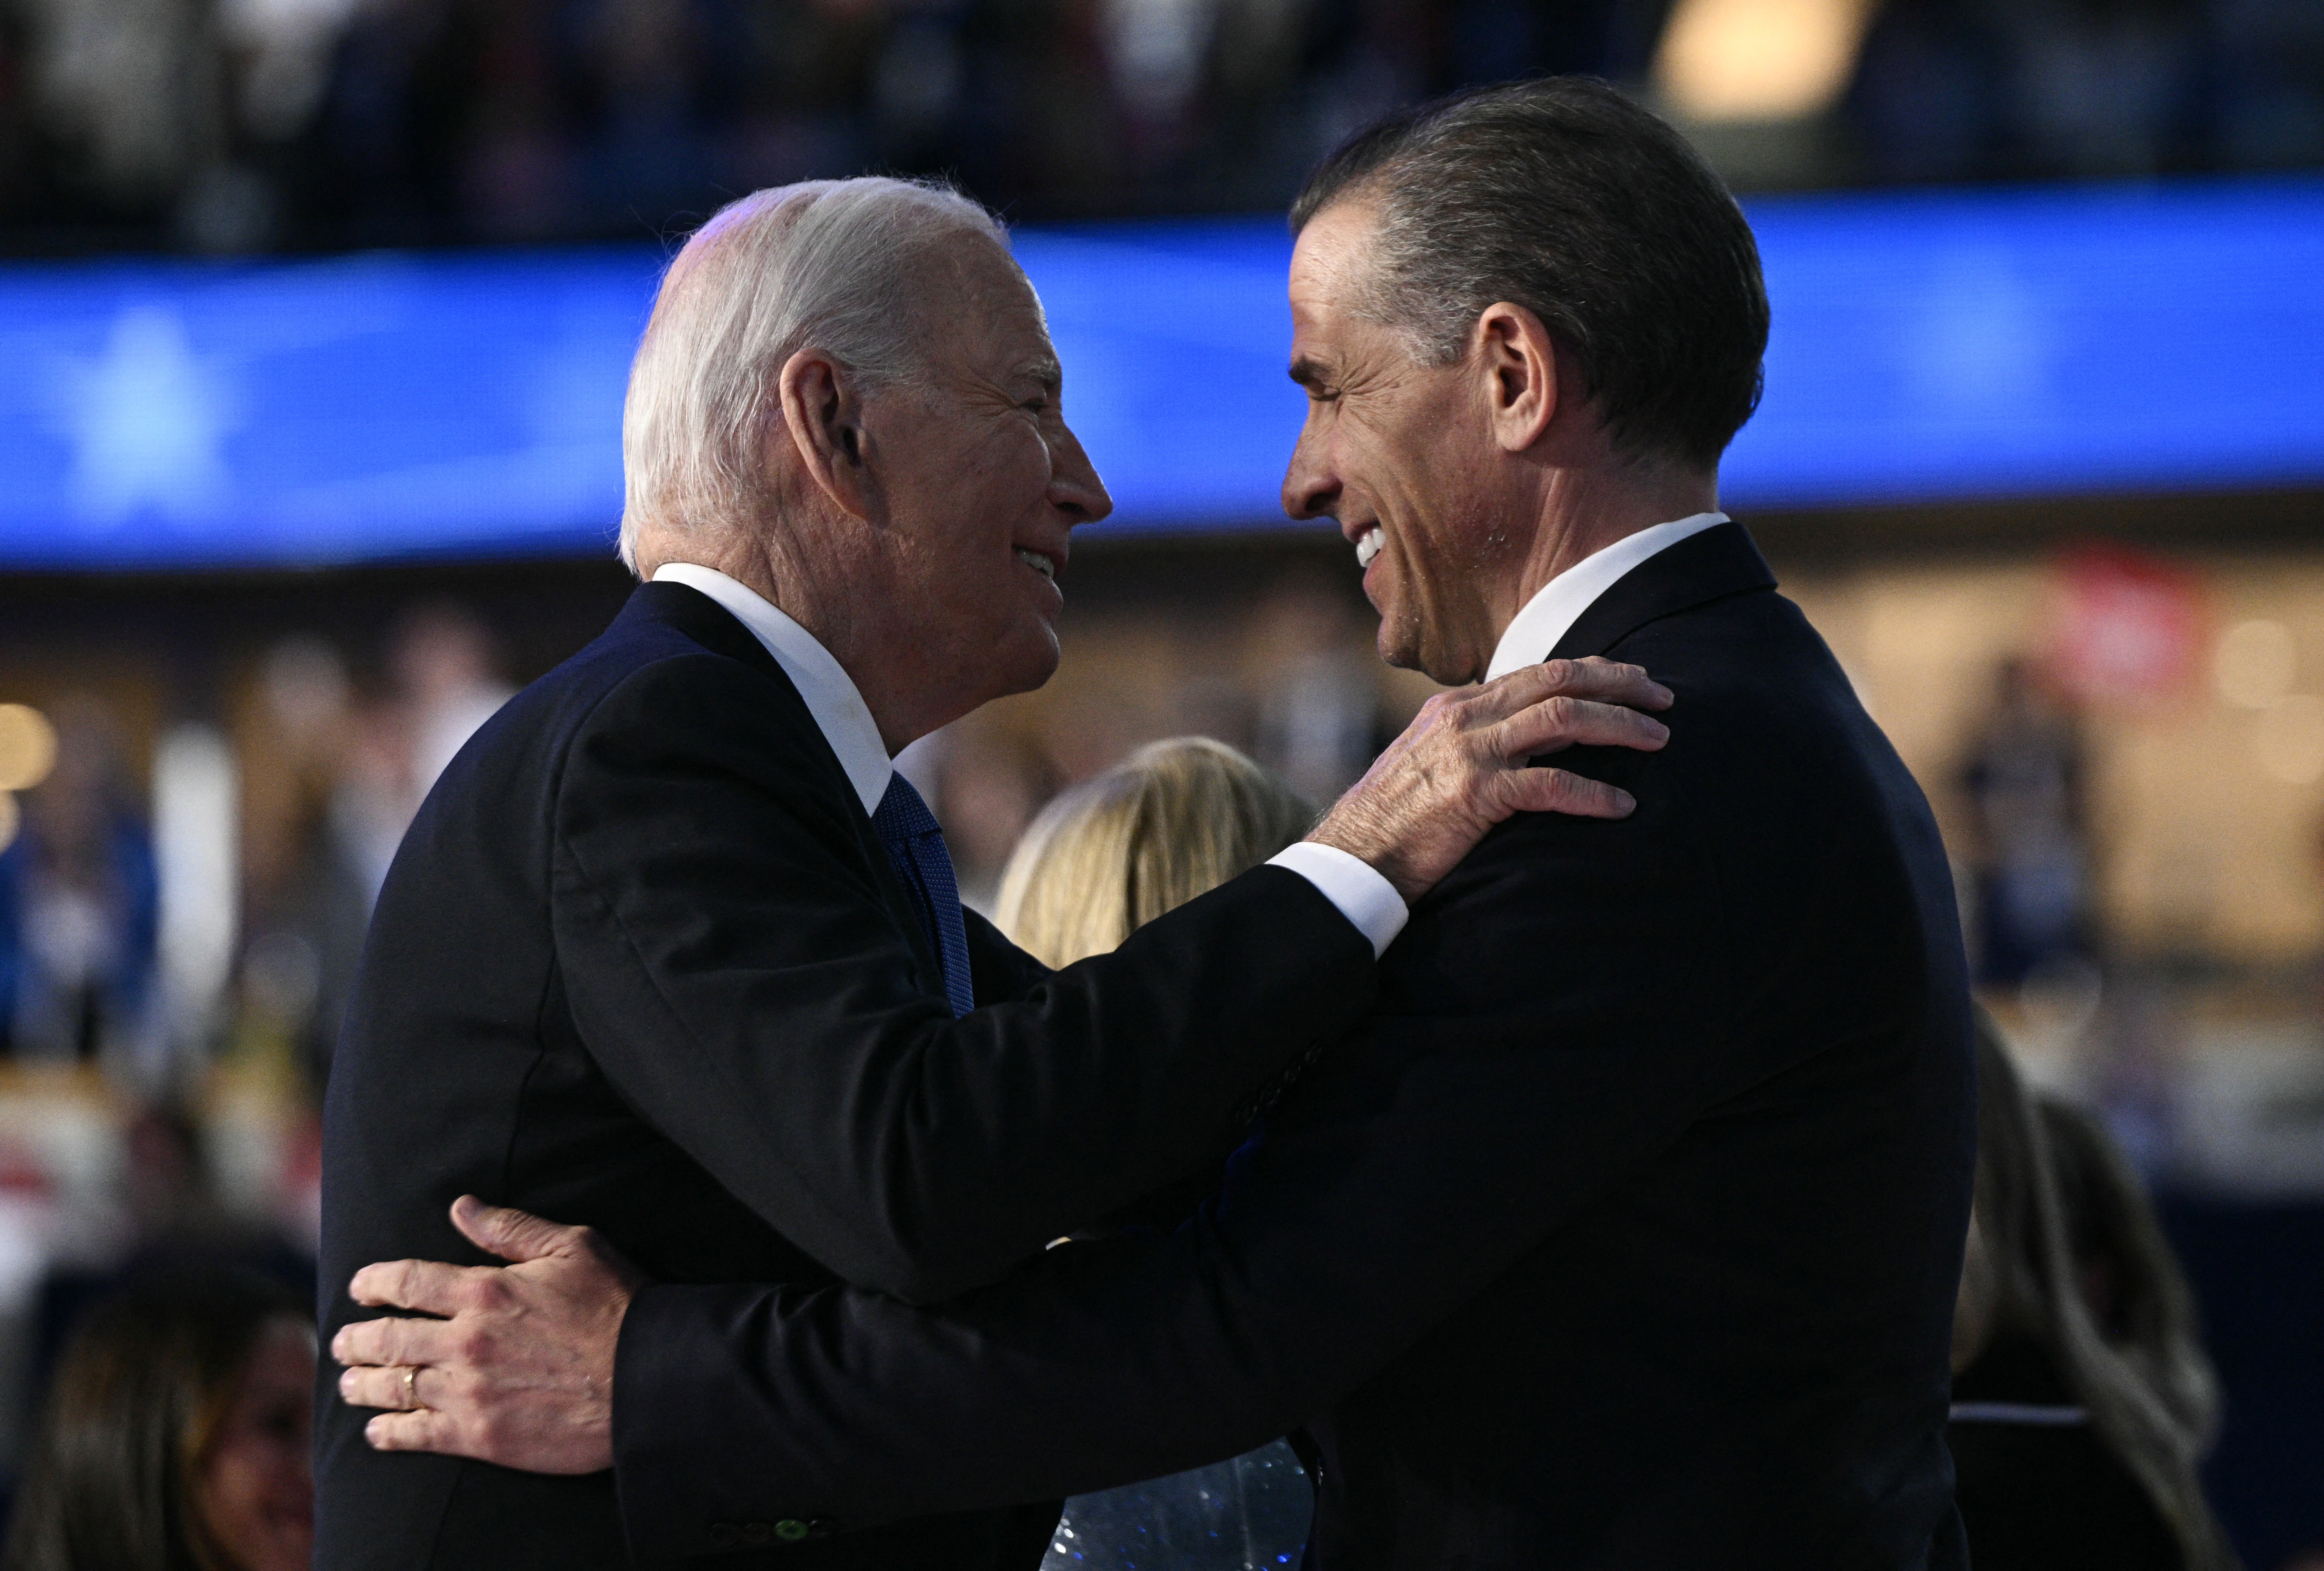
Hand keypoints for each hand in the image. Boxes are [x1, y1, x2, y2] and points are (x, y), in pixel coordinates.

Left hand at [332, 1195, 644, 1473]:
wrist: (648, 1379)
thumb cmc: (616, 1306)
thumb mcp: (573, 1248)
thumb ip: (511, 1229)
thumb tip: (461, 1208)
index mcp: (485, 1291)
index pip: (407, 1281)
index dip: (375, 1283)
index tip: (360, 1287)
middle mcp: (466, 1341)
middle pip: (388, 1338)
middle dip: (357, 1339)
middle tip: (343, 1342)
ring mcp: (469, 1392)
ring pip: (393, 1388)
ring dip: (362, 1385)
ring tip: (350, 1384)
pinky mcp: (480, 1436)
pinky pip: (415, 1435)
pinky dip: (387, 1434)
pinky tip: (377, 1432)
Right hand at [1307, 656, 1672, 901]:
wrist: (1353, 859)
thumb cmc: (1396, 821)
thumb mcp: (1435, 764)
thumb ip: (1478, 744)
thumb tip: (1531, 746)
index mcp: (1457, 706)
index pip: (1537, 672)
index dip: (1593, 671)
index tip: (1633, 679)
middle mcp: (1464, 717)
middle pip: (1558, 680)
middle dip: (1619, 683)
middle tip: (1664, 697)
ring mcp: (1469, 753)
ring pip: (1562, 719)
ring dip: (1618, 726)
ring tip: (1659, 739)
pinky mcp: (1475, 794)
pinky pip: (1550, 785)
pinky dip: (1593, 793)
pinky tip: (1622, 806)